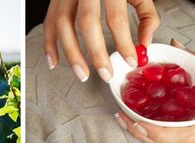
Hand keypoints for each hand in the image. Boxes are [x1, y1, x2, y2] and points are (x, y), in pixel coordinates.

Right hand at [43, 0, 159, 82]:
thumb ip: (146, 16)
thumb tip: (144, 43)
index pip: (115, 16)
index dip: (124, 42)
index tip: (130, 60)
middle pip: (86, 22)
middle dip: (96, 53)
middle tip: (105, 73)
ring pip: (62, 24)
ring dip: (71, 53)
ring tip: (82, 74)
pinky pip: (48, 22)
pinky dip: (49, 44)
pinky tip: (54, 62)